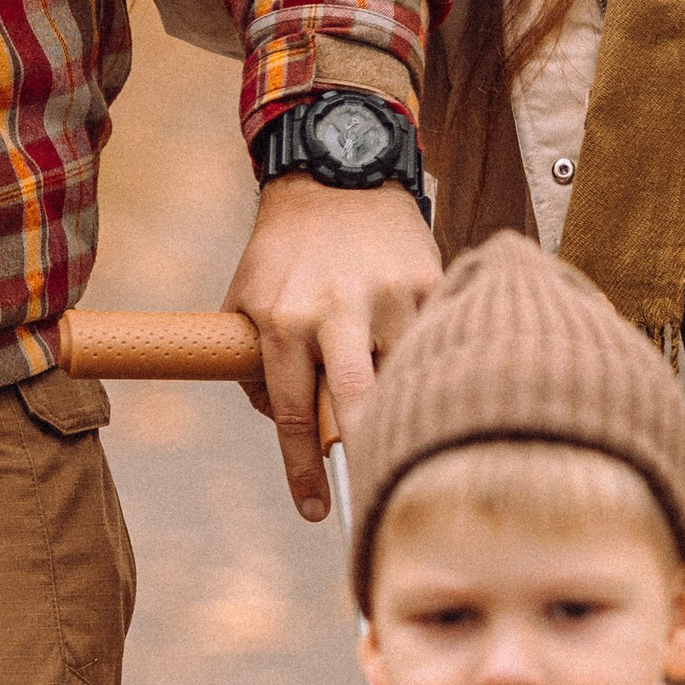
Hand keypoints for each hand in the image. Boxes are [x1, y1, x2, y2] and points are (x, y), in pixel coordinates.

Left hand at [223, 172, 439, 517]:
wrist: (334, 172)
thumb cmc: (283, 251)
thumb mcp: (246, 301)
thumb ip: (254, 369)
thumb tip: (292, 430)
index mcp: (283, 321)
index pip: (295, 415)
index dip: (304, 472)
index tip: (315, 512)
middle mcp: (335, 309)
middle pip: (358, 401)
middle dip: (366, 451)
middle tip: (374, 490)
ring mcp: (387, 294)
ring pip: (406, 374)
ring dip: (405, 406)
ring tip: (410, 431)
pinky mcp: (427, 280)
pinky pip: (436, 339)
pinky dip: (434, 364)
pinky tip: (437, 378)